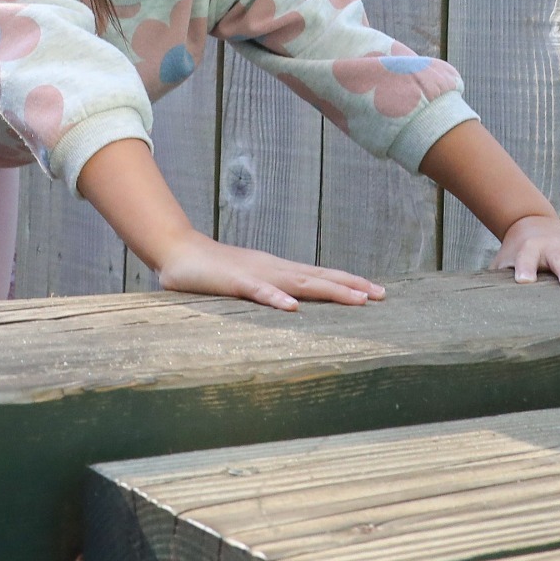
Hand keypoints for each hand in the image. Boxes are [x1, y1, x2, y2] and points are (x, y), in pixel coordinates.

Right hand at [156, 231, 385, 310]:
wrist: (178, 252)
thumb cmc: (213, 272)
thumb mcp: (247, 283)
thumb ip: (268, 293)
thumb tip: (291, 306)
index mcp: (278, 271)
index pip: (320, 276)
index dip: (348, 282)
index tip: (377, 292)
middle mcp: (274, 269)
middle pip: (319, 277)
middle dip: (352, 286)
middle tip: (382, 295)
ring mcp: (256, 274)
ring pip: (299, 283)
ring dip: (330, 291)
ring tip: (357, 300)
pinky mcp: (235, 282)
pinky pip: (259, 292)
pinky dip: (276, 299)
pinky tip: (293, 308)